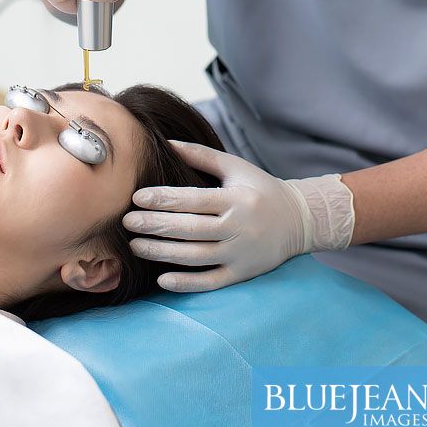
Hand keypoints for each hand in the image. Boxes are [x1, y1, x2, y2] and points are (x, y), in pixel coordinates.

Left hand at [121, 142, 355, 292]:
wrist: (299, 220)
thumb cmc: (260, 189)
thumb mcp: (236, 167)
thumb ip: (201, 156)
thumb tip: (166, 144)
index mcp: (236, 199)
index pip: (194, 200)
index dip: (164, 199)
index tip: (137, 198)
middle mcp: (238, 227)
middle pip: (190, 229)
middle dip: (155, 226)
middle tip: (127, 222)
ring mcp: (240, 253)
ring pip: (196, 257)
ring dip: (162, 253)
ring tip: (136, 246)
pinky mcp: (242, 274)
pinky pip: (210, 282)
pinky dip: (186, 283)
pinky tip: (162, 279)